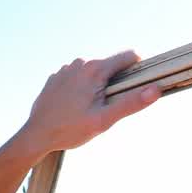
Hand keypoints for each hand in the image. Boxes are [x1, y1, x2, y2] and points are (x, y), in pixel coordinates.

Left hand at [17, 50, 160, 157]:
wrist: (35, 136)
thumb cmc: (69, 130)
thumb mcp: (103, 120)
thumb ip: (131, 103)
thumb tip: (156, 89)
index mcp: (94, 68)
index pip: (129, 56)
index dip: (137, 70)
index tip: (134, 88)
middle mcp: (79, 62)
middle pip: (111, 65)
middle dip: (115, 83)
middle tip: (103, 107)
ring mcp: (65, 69)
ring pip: (94, 72)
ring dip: (97, 86)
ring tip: (86, 108)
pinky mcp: (56, 77)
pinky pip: (77, 77)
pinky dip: (81, 88)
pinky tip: (73, 107)